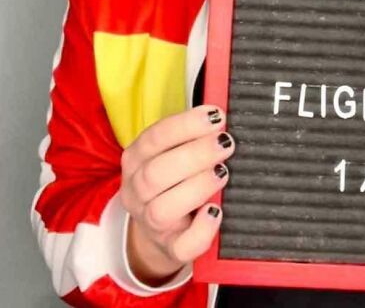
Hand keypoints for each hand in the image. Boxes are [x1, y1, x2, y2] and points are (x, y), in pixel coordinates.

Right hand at [119, 104, 234, 285]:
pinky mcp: (172, 249)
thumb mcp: (173, 152)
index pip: (154, 138)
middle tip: (227, 143)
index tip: (217, 115)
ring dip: (197, 186)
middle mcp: (137, 192)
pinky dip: (201, 229)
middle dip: (195, 154)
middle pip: (155, 174)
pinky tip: (216, 211)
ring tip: (223, 171)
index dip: (185, 125)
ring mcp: (151, 224)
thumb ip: (192, 135)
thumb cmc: (175, 177)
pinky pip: (182, 246)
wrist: (163, 229)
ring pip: (163, 209)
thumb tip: (222, 116)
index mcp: (136, 160)